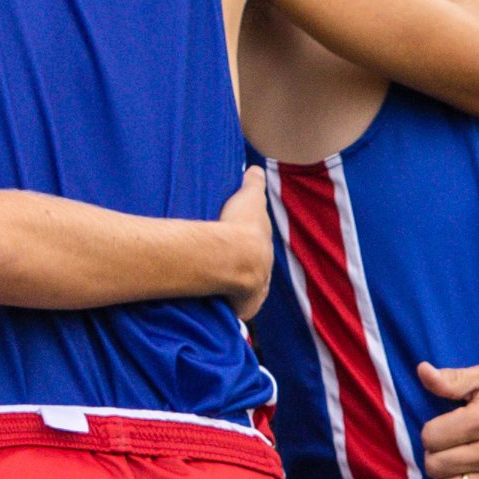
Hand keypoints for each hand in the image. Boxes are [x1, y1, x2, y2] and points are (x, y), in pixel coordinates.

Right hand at [211, 167, 275, 313]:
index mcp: (264, 248)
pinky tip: (214, 307)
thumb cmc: (241, 224)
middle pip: (253, 275)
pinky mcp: (244, 308)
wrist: (236, 255)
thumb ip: (253, 181)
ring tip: (214, 290)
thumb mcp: (249, 195)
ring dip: (233, 293)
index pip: (258, 252)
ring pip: (245, 295)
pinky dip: (227, 309)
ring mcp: (255, 293)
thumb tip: (256, 168)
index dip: (248, 250)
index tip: (235, 248)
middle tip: (221, 269)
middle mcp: (264, 273)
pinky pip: (236, 310)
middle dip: (242, 274)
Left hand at [413, 361, 478, 478]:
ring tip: (455, 463)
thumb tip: (422, 371)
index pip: (430, 438)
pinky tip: (471, 475)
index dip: (432, 432)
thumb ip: (452, 379)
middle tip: (448, 446)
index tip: (444, 428)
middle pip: (435, 466)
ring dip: (445, 477)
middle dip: (435, 455)